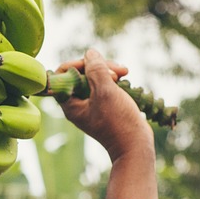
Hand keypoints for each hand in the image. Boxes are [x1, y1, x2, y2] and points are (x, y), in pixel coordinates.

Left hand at [55, 48, 153, 163]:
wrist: (135, 145)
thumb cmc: (118, 121)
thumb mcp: (106, 91)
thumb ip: (96, 70)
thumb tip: (90, 53)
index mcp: (70, 103)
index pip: (63, 74)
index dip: (79, 64)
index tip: (96, 64)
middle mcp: (77, 104)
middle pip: (80, 73)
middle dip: (98, 66)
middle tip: (117, 70)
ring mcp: (91, 105)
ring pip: (94, 78)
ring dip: (108, 71)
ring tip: (125, 72)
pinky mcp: (104, 106)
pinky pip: (104, 86)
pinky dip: (113, 80)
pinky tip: (125, 79)